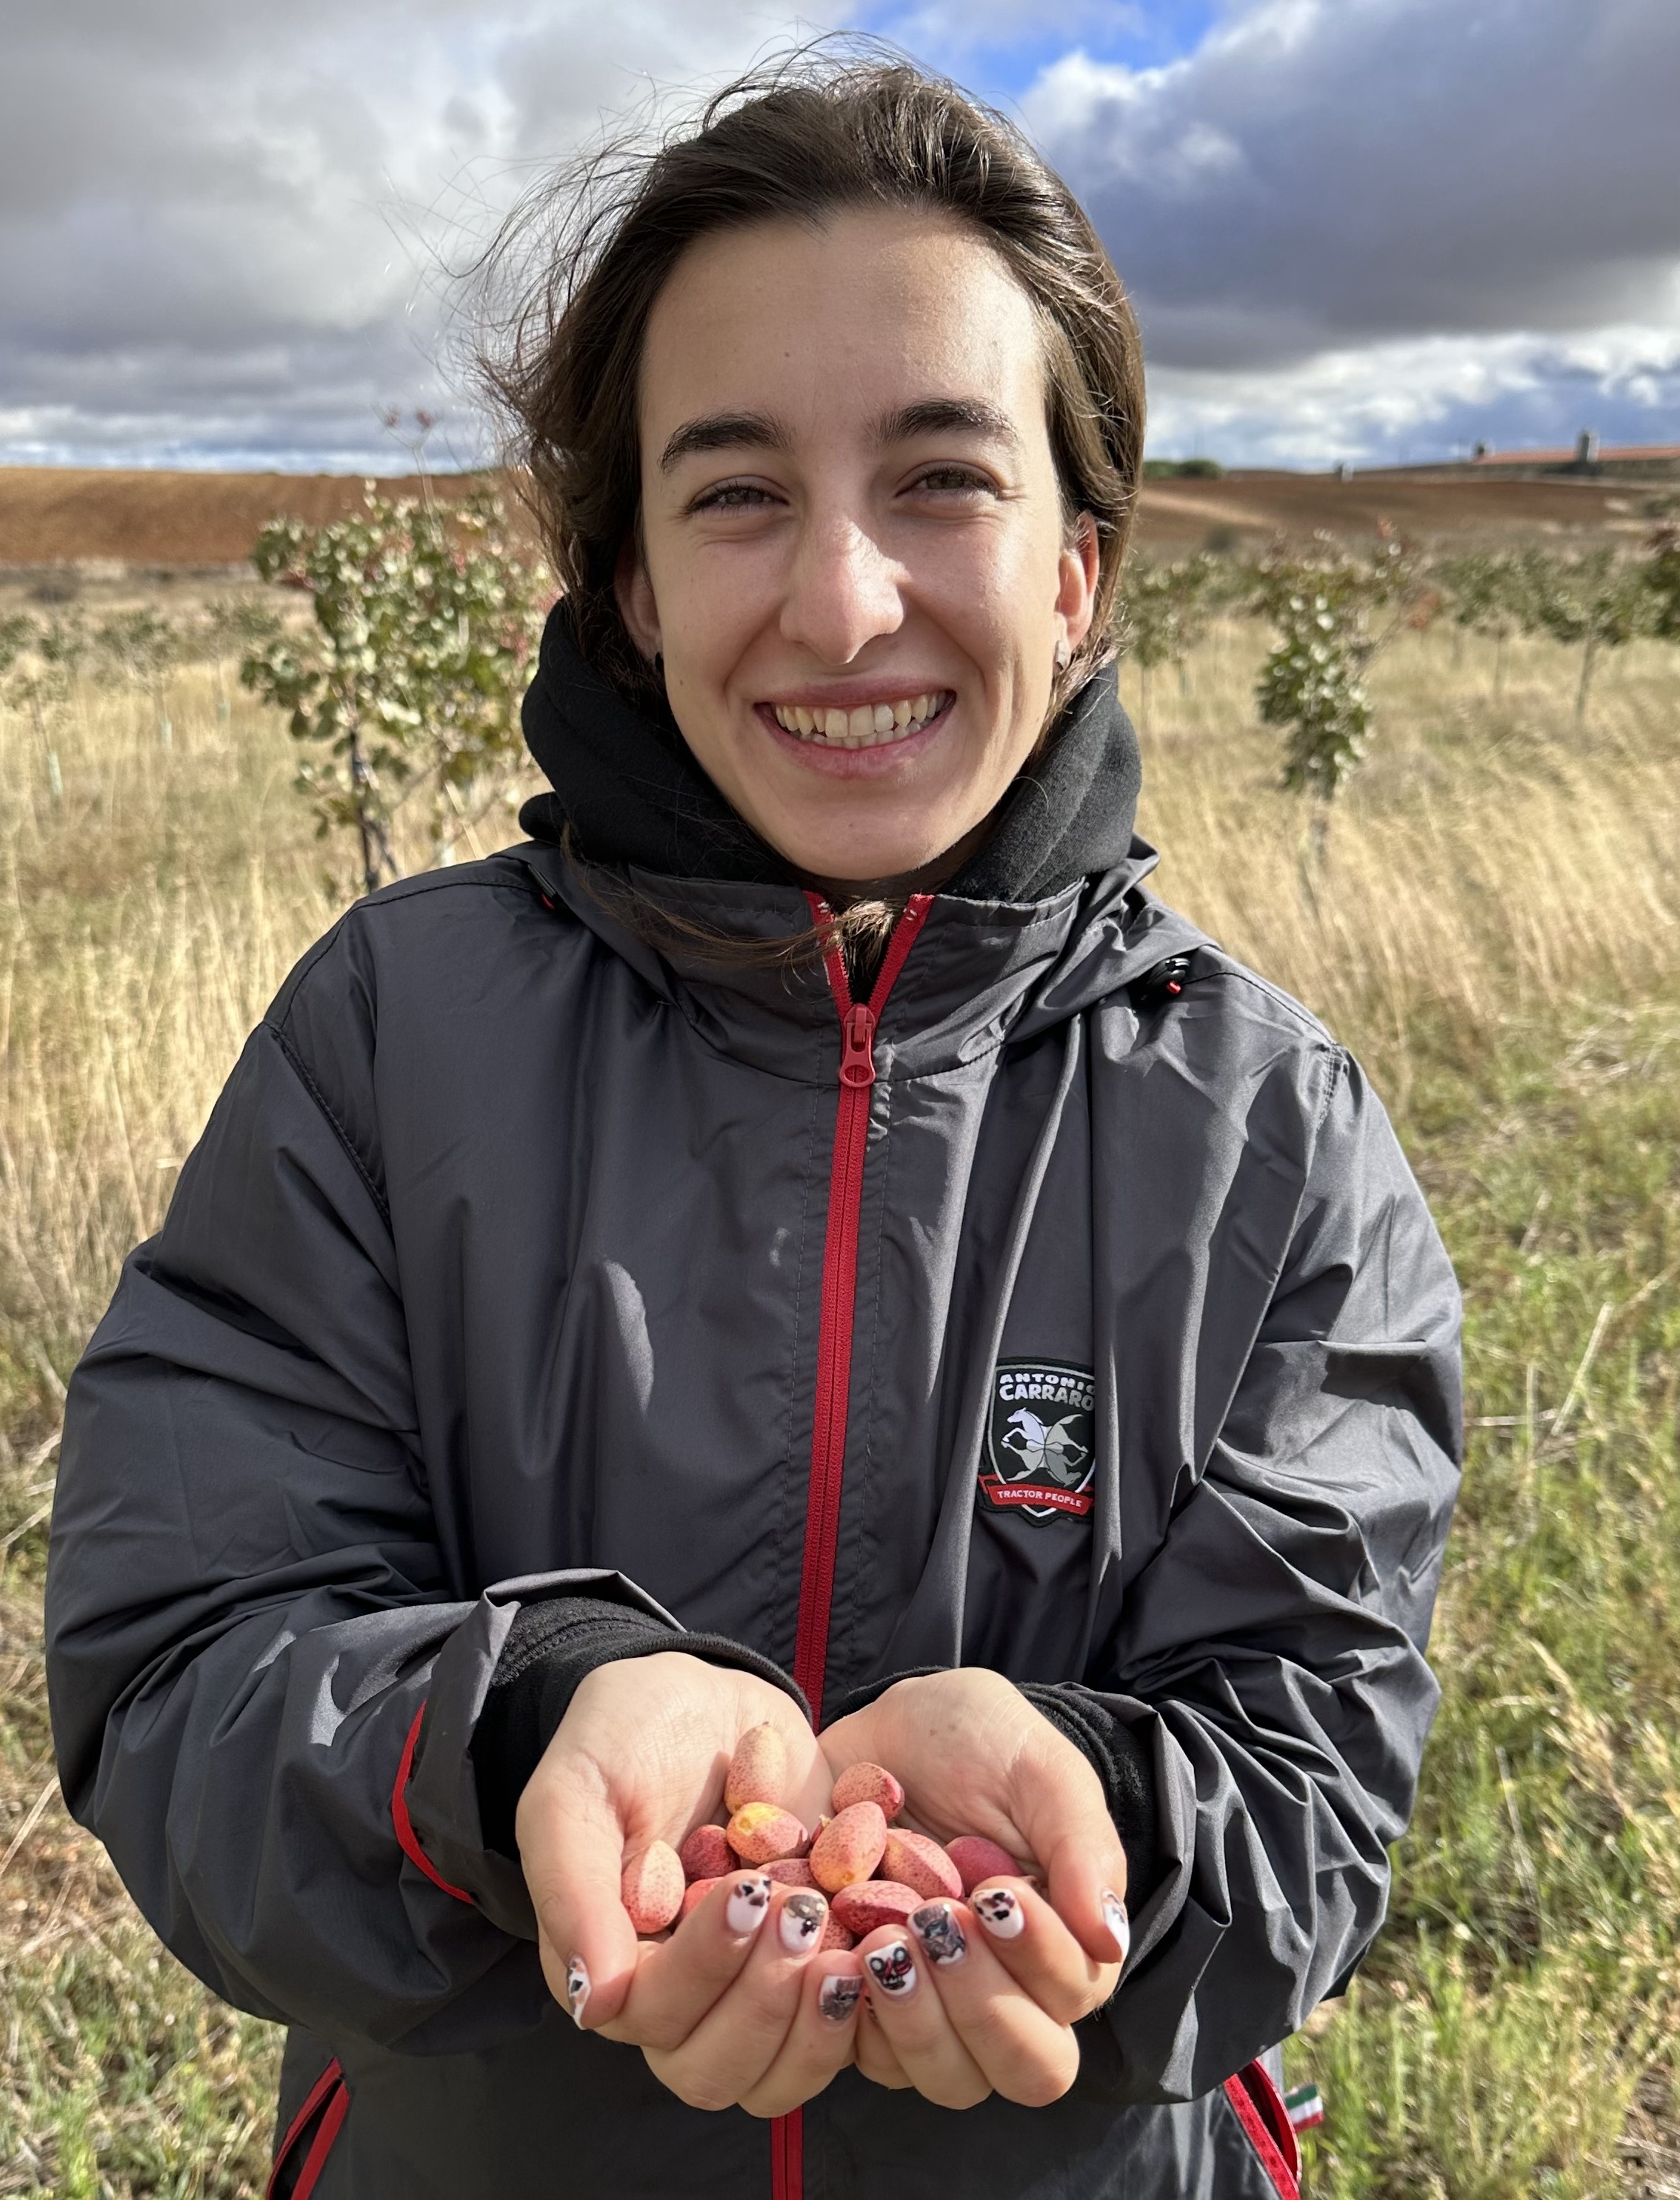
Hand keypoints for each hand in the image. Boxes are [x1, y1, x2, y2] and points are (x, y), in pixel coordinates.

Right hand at [516, 1652, 860, 2110]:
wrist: (704, 1696)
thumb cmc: (623, 1736)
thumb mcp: (577, 1790)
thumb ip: (572, 1887)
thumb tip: (594, 2002)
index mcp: (614, 1966)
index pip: (653, 2018)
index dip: (703, 1971)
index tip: (746, 1892)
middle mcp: (682, 1997)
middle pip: (716, 2070)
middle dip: (762, 2005)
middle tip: (800, 1915)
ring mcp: (751, 1988)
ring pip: (779, 2074)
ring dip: (815, 2025)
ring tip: (844, 1949)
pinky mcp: (811, 1966)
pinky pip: (844, 2029)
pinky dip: (867, 1998)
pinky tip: (887, 1937)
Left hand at [819, 1670, 1127, 2106]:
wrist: (886, 1728)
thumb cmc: (980, 1742)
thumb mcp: (1039, 1770)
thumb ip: (1081, 1848)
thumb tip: (1110, 1940)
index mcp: (1062, 1944)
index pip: (1070, 2000)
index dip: (1039, 1960)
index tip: (997, 1892)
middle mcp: (1004, 1993)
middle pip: (1017, 2069)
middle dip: (979, 2005)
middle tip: (934, 1921)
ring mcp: (931, 2005)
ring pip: (939, 2075)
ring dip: (913, 2018)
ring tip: (878, 1940)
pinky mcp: (861, 1998)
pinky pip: (854, 2049)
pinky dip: (840, 2009)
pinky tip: (827, 1944)